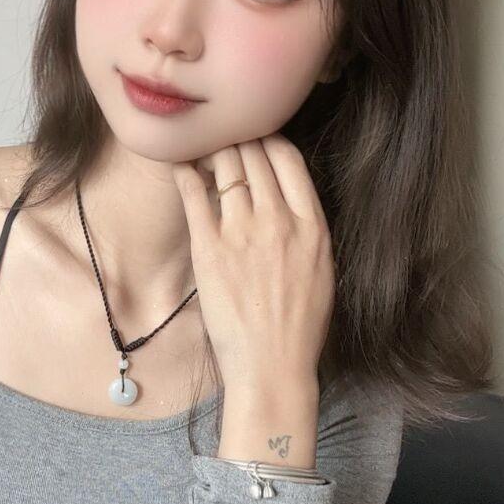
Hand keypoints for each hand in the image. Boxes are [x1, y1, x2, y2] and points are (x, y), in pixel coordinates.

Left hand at [171, 135, 335, 387]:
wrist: (272, 366)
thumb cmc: (300, 325)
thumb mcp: (322, 268)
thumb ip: (307, 227)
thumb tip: (288, 196)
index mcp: (313, 226)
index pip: (289, 158)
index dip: (269, 139)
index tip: (256, 137)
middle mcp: (280, 221)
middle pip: (255, 155)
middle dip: (237, 138)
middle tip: (223, 137)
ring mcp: (243, 234)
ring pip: (226, 166)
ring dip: (213, 150)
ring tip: (204, 148)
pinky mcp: (209, 250)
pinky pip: (195, 195)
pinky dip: (187, 173)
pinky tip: (181, 164)